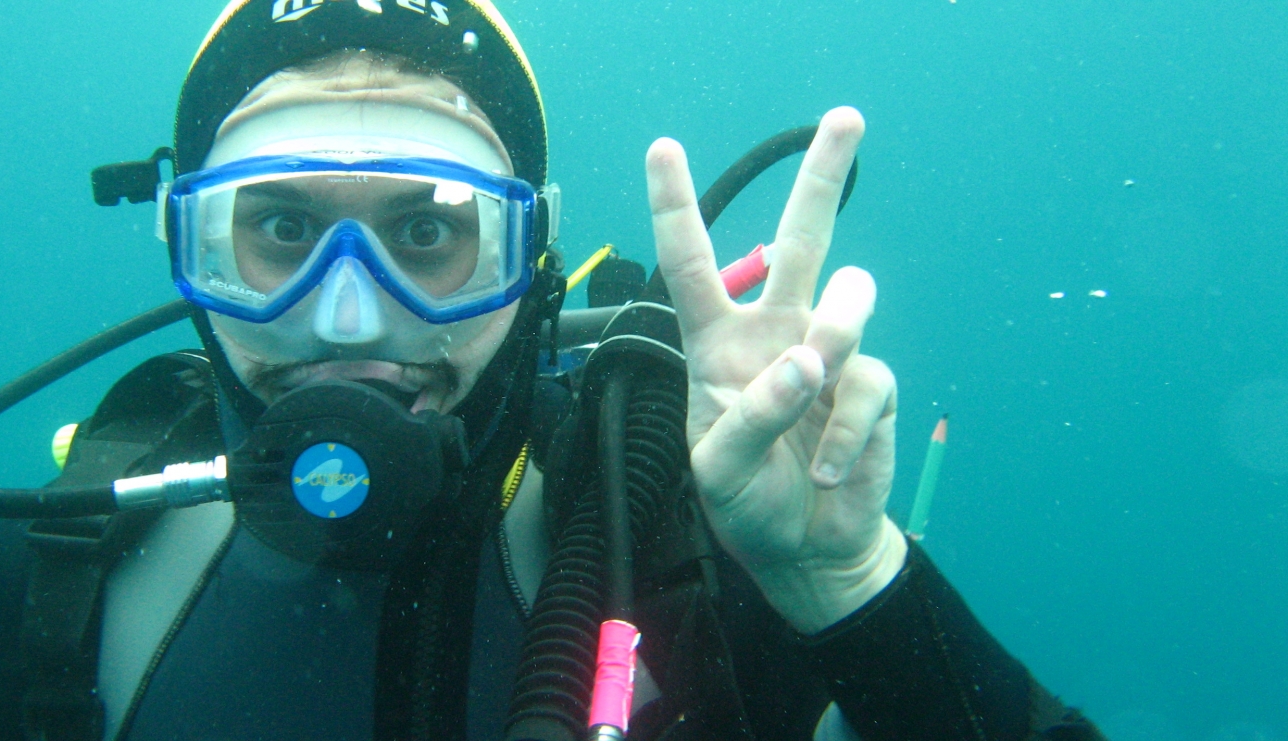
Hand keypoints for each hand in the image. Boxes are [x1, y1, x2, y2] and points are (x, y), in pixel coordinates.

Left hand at [647, 107, 904, 633]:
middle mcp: (775, 331)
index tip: (663, 147)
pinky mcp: (873, 386)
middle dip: (823, 175)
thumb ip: (749, 415)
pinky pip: (868, 381)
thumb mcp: (716, 469)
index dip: (676, 205)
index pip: (692, 262)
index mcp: (717, 340)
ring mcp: (830, 353)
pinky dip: (843, 432)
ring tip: (812, 380)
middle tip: (846, 119)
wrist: (805, 548)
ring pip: (850, 296)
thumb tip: (806, 361)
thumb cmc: (748, 500)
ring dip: (835, 331)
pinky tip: (825, 468)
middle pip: (800, 238)